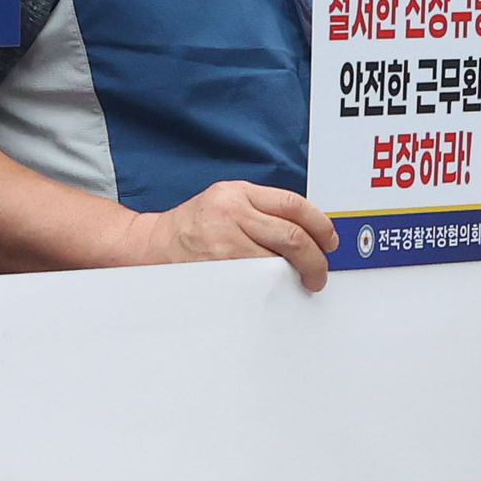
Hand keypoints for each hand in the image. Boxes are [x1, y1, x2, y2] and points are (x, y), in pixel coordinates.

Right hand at [124, 180, 337, 290]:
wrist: (151, 246)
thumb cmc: (191, 227)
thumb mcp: (225, 202)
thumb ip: (261, 209)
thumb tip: (307, 230)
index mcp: (238, 193)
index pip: (293, 205)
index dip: (321, 225)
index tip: (329, 241)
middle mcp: (232, 212)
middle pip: (293, 235)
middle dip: (317, 257)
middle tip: (320, 271)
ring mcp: (225, 242)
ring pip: (280, 258)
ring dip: (299, 273)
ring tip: (303, 280)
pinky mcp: (219, 267)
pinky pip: (259, 278)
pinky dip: (276, 285)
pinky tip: (278, 288)